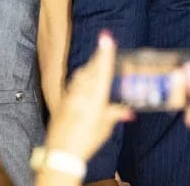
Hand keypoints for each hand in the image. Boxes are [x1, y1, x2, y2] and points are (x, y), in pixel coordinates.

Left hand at [43, 32, 132, 160]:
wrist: (62, 153)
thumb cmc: (87, 141)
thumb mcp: (105, 128)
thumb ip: (115, 114)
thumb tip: (127, 111)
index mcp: (95, 99)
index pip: (102, 71)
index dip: (105, 53)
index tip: (106, 37)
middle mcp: (82, 94)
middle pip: (90, 69)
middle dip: (97, 58)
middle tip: (104, 46)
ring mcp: (70, 96)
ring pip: (80, 76)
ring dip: (88, 67)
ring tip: (95, 63)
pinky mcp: (62, 101)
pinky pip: (73, 85)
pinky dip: (80, 80)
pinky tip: (83, 82)